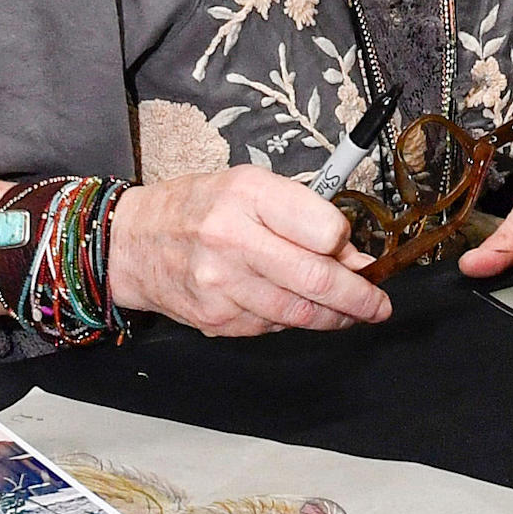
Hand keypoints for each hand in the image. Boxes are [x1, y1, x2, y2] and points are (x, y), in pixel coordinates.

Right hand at [107, 168, 392, 336]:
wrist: (134, 242)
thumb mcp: (250, 187)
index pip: (322, 227)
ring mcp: (222, 284)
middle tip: (378, 305)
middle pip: (316, 278)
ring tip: (350, 313)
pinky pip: (273, 326)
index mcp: (247, 194)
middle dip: (359, 298)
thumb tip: (353, 257)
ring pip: (299, 312)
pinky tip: (297, 309)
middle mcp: (232, 238)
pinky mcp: (216, 319)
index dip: (347, 244)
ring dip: (335, 317)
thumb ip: (302, 215)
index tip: (359, 254)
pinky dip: (293, 321)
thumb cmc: (198, 207)